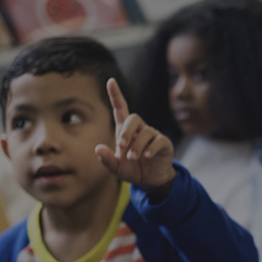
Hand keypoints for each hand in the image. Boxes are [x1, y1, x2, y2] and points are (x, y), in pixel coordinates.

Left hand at [94, 78, 175, 198]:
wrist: (151, 180)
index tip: (111, 80)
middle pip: (134, 118)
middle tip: (121, 145)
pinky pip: (158, 140)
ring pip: (145, 132)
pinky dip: (150, 148)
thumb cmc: (132, 170)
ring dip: (137, 146)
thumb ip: (106, 160)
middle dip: (126, 131)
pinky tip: (146, 156)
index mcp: (126, 131)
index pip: (121, 109)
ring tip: (133, 158)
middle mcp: (140, 130)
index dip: (116, 95)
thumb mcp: (116, 168)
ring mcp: (153, 135)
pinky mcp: (164, 143)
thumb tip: (98, 148)